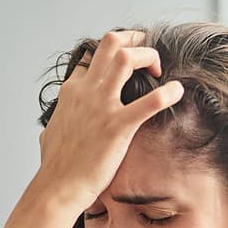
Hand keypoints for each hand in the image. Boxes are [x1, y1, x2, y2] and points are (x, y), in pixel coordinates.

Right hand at [36, 30, 183, 210]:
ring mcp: (101, 106)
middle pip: (110, 43)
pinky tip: (178, 92)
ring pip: (127, 58)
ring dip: (148, 56)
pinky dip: (168, 93)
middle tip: (148, 54)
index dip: (110, 54)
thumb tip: (50, 128)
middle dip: (134, 39)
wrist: (58, 187)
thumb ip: (55, 123)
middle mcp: (86, 91)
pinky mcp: (118, 126)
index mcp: (71, 92)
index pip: (91, 57)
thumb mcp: (49, 134)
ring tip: (159, 70)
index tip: (126, 63)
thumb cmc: (55, 167)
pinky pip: (150, 101)